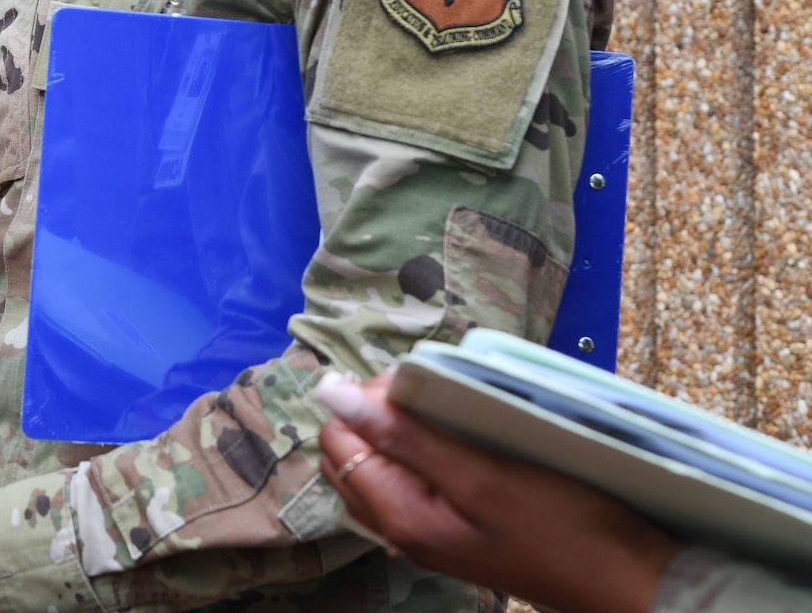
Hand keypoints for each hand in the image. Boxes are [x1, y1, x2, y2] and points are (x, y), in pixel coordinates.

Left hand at [316, 373, 680, 612]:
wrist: (632, 582)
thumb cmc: (566, 527)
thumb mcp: (482, 474)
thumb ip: (403, 436)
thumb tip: (330, 394)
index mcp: (399, 517)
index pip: (337, 440)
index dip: (360, 400)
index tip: (408, 379)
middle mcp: (401, 532)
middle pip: (351, 455)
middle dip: (373, 413)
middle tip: (424, 389)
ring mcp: (428, 535)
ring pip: (379, 469)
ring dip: (396, 431)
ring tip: (439, 408)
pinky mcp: (454, 533)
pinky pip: (410, 484)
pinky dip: (418, 453)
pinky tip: (450, 438)